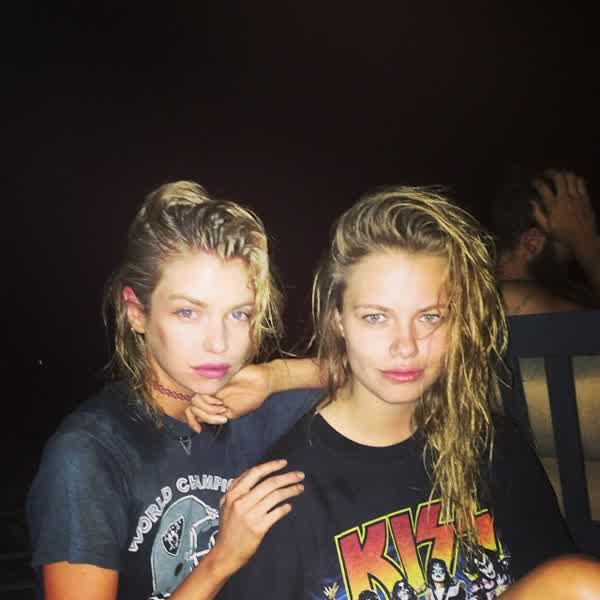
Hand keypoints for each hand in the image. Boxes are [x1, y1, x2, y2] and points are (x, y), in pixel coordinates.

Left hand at [184, 363, 274, 432]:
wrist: (263, 383)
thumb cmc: (252, 397)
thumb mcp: (233, 412)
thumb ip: (217, 415)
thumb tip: (200, 421)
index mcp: (213, 402)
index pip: (194, 410)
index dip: (192, 421)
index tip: (199, 430)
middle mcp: (211, 393)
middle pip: (193, 406)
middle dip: (205, 415)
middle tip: (221, 415)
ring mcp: (213, 386)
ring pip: (196, 400)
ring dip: (208, 409)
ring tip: (222, 409)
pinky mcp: (217, 378)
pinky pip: (204, 391)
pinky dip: (209, 401)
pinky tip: (220, 404)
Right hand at [210, 459, 304, 575]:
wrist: (225, 553)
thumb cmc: (228, 527)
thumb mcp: (226, 503)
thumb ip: (238, 488)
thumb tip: (257, 473)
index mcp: (233, 494)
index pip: (255, 473)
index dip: (271, 466)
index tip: (284, 463)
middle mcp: (241, 502)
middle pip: (269, 483)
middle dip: (288, 477)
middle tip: (300, 475)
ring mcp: (250, 515)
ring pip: (276, 496)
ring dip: (291, 490)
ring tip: (300, 488)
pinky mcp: (258, 528)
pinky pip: (277, 513)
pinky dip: (285, 507)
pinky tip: (289, 506)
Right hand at [532, 170, 595, 252]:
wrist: (584, 240)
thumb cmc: (563, 237)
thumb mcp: (546, 229)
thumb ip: (538, 214)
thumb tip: (532, 202)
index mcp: (554, 206)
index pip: (543, 188)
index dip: (536, 182)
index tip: (533, 182)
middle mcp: (565, 198)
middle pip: (558, 177)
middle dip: (550, 172)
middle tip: (545, 173)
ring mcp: (577, 197)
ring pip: (571, 177)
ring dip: (563, 174)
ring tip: (559, 176)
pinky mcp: (586, 198)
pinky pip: (581, 183)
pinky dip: (575, 179)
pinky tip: (572, 182)